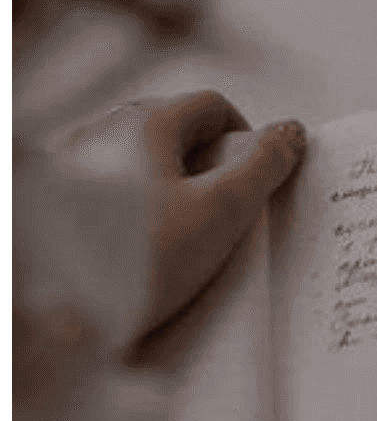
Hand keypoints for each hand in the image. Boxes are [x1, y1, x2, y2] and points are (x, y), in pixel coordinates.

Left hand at [62, 91, 306, 342]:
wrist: (42, 314)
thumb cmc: (133, 260)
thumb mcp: (219, 212)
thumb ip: (263, 167)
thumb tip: (290, 132)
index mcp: (147, 122)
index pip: (213, 106)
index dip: (246, 136)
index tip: (255, 178)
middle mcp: (105, 131)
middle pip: (173, 133)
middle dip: (205, 167)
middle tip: (220, 214)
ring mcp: (71, 166)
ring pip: (138, 164)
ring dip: (166, 191)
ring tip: (176, 243)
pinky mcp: (51, 205)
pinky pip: (106, 195)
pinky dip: (130, 215)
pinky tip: (133, 257)